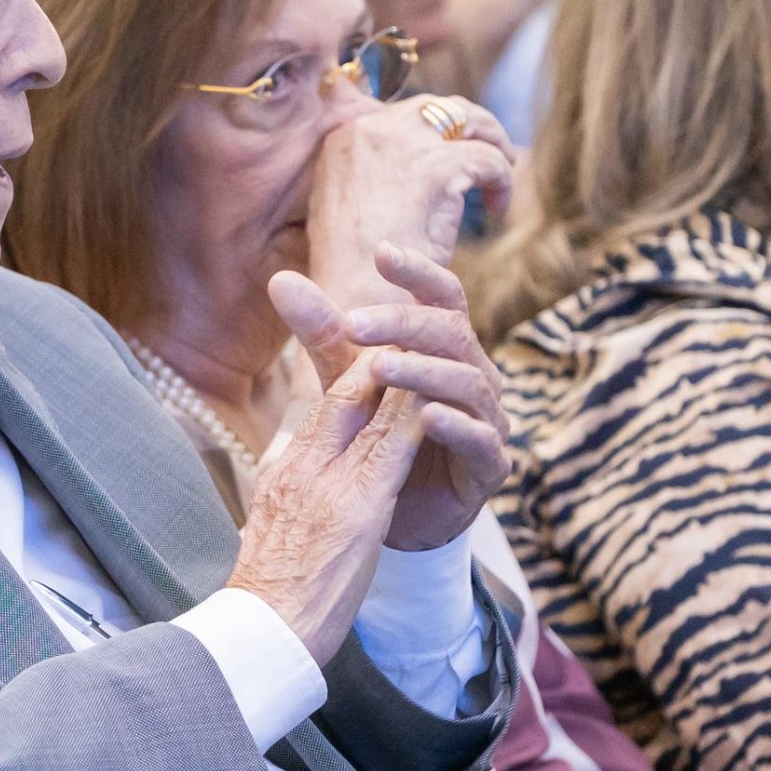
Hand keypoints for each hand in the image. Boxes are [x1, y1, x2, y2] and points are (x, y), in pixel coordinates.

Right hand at [225, 338, 432, 662]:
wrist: (262, 634)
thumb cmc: (269, 594)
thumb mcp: (272, 531)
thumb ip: (290, 498)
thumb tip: (296, 482)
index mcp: (284, 474)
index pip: (323, 410)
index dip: (356, 377)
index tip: (383, 357)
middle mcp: (303, 469)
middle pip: (345, 397)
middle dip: (381, 362)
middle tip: (414, 335)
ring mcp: (328, 486)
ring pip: (369, 413)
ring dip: (404, 379)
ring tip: (433, 351)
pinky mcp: (356, 510)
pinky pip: (391, 450)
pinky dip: (413, 418)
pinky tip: (436, 398)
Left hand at [270, 252, 507, 550]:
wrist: (401, 517)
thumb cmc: (380, 437)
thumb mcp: (346, 382)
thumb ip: (324, 334)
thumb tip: (280, 279)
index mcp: (448, 348)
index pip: (444, 297)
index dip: (419, 272)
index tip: (381, 253)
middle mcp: (476, 376)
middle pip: (452, 333)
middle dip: (405, 325)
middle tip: (355, 322)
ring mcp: (489, 420)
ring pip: (467, 382)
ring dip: (424, 372)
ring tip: (381, 367)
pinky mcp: (490, 466)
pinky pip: (482, 439)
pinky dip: (456, 426)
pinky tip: (427, 416)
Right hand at [300, 96, 511, 303]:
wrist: (354, 302)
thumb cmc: (349, 271)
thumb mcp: (345, 207)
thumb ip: (370, 176)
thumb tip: (403, 171)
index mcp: (343, 137)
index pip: (401, 115)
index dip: (432, 132)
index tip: (450, 151)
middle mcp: (370, 129)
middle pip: (435, 107)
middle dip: (467, 125)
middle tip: (489, 149)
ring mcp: (404, 144)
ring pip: (467, 120)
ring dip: (492, 142)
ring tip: (503, 171)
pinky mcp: (437, 167)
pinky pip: (488, 160)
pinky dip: (501, 183)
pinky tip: (497, 210)